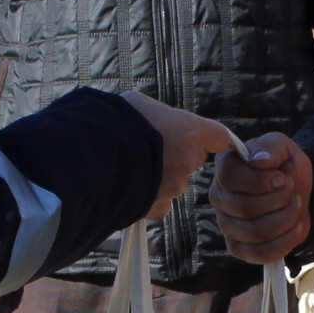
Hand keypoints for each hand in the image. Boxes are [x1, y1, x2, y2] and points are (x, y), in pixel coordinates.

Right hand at [118, 91, 234, 222]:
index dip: (209, 138)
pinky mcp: (157, 207)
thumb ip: (158, 117)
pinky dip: (148, 197)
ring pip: (173, 181)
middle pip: (193, 159)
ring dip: (159, 175)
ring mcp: (174, 187)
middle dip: (177, 155)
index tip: (201, 138)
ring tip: (131, 165)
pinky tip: (129, 186)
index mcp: (191, 131)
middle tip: (150, 148)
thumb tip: (156, 121)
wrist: (94, 153)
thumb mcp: (140, 105)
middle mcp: (188, 161)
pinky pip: (160, 203)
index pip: (219, 137)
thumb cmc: (116, 120)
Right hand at [213, 132, 313, 263]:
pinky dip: (286, 241)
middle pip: (245, 208)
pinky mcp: (239, 248)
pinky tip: (296, 226)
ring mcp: (227, 225)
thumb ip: (270, 147)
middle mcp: (219, 197)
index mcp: (225, 169)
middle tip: (292, 190)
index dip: (260, 181)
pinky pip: (260, 254)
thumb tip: (259, 162)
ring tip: (295, 205)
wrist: (298, 190)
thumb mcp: (282, 146)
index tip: (281, 177)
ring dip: (286, 219)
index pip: (230, 178)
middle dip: (279, 200)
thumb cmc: (283, 166)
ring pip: (255, 232)